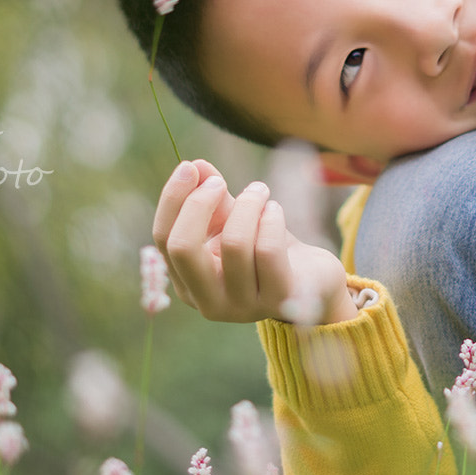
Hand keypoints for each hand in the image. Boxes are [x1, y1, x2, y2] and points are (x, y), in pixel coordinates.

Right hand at [152, 160, 357, 324]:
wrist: (311, 276)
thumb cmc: (263, 246)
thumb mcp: (232, 220)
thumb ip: (211, 197)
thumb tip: (195, 166)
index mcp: (187, 283)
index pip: (164, 240)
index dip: (173, 199)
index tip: (189, 167)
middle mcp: (208, 302)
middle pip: (184, 248)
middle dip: (199, 204)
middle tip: (220, 182)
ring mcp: (242, 307)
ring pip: (235, 243)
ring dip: (248, 205)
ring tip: (260, 191)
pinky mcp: (278, 300)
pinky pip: (268, 250)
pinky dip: (270, 219)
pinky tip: (275, 210)